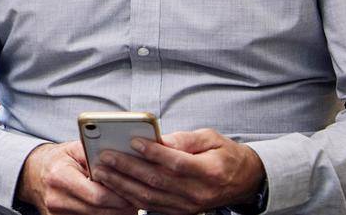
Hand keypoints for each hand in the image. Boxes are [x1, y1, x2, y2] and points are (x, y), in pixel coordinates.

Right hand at [15, 142, 134, 214]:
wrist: (34, 173)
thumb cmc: (59, 159)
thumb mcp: (73, 149)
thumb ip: (93, 153)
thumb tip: (119, 157)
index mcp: (59, 176)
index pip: (96, 195)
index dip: (118, 195)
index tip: (133, 191)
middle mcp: (55, 198)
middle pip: (99, 211)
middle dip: (121, 206)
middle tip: (136, 200)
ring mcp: (56, 213)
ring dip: (115, 213)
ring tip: (127, 204)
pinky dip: (102, 214)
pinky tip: (111, 208)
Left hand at [90, 129, 264, 213]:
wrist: (243, 181)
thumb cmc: (224, 155)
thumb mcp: (210, 138)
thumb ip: (184, 139)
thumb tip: (158, 138)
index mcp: (210, 171)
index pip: (176, 163)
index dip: (153, 152)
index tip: (132, 140)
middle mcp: (199, 192)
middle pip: (157, 181)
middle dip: (127, 168)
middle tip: (105, 155)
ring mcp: (189, 206)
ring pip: (150, 197)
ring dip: (122, 184)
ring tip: (102, 170)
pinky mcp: (181, 212)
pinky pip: (151, 206)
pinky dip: (130, 196)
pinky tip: (114, 184)